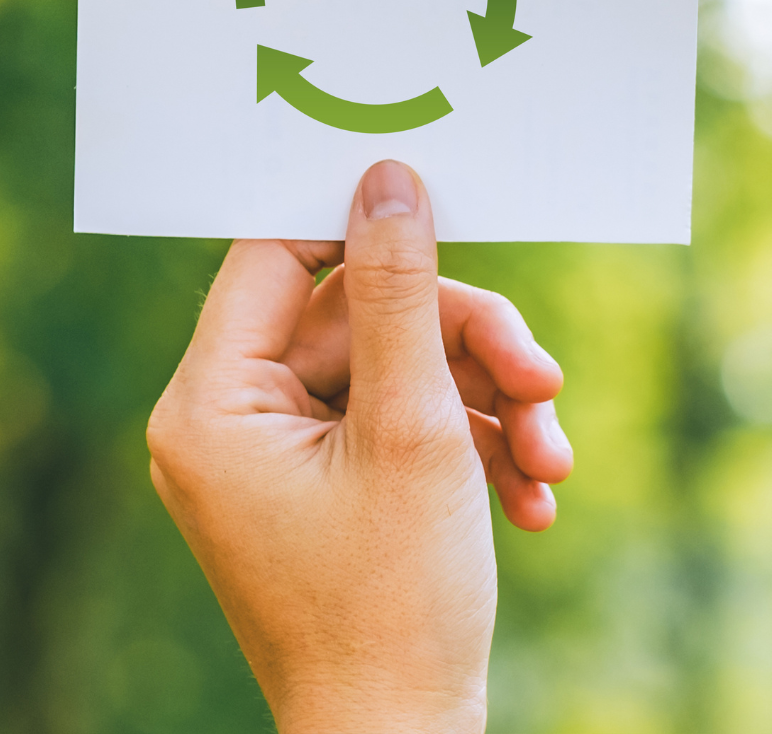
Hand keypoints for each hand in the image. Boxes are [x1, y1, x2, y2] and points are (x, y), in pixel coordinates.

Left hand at [147, 161, 573, 732]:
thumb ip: (404, 295)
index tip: (453, 219)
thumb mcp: (414, 428)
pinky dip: (475, 451)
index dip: (364, 231)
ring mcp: (286, 464)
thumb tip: (388, 180)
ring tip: (553, 460)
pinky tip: (535, 497)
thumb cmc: (394, 598)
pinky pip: (409, 429)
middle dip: (472, 351)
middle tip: (546, 383)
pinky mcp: (336, 493)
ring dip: (493, 407)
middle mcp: (234, 426)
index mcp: (213, 405)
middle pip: (365, 320)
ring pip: (405, 373)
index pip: (275, 258)